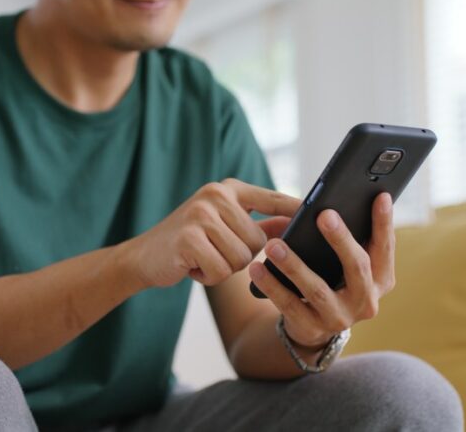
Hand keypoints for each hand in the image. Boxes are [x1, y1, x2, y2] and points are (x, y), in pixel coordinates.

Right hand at [125, 178, 300, 288]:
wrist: (142, 257)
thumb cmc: (187, 244)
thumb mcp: (221, 228)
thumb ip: (256, 225)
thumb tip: (294, 225)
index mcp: (227, 189)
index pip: (272, 199)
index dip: (295, 211)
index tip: (324, 214)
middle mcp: (215, 195)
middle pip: (259, 241)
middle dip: (241, 258)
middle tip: (213, 253)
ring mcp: (201, 214)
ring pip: (242, 259)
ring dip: (224, 268)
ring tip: (202, 259)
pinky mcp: (190, 237)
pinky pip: (222, 270)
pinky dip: (209, 276)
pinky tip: (192, 267)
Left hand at [248, 193, 395, 348]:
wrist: (312, 326)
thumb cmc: (331, 280)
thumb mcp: (345, 264)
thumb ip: (348, 240)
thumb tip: (332, 206)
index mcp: (380, 280)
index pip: (384, 248)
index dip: (384, 223)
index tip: (380, 196)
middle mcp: (366, 302)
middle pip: (357, 267)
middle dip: (340, 239)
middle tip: (323, 215)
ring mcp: (340, 318)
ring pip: (316, 289)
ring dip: (293, 264)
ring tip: (273, 244)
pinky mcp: (312, 328)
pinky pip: (288, 304)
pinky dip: (271, 285)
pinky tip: (257, 268)